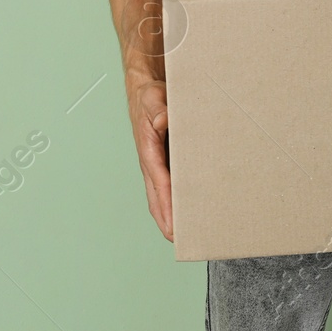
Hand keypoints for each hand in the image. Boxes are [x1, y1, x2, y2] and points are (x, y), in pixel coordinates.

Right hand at [127, 77, 173, 240]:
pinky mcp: (161, 160)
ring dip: (169, 215)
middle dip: (166, 220)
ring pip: (160, 195)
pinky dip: (173, 201)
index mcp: (148, 150)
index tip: (173, 224)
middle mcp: (150, 162)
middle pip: (156, 198)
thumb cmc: (150, 96)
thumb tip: (164, 120)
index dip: (166, 205)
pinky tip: (187, 209)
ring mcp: (155, 164)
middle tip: (179, 240)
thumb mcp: (154, 98)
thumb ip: (159, 109)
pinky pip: (166, 185)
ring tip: (184, 234)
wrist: (144, 90)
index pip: (159, 183)